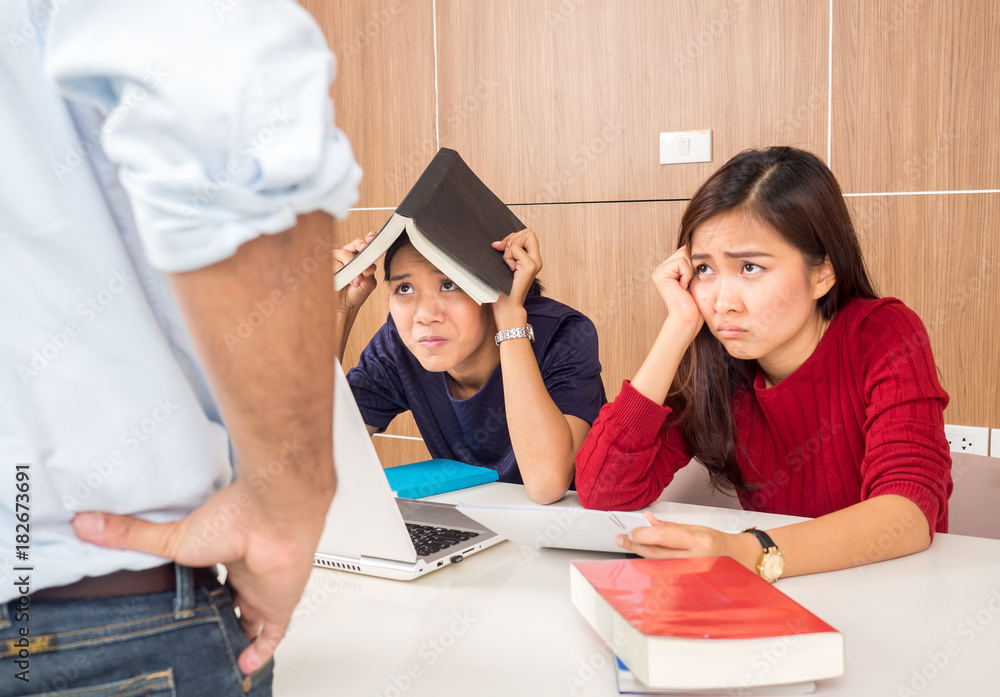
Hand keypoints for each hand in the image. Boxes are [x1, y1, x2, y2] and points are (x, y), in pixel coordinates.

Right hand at [72, 480, 327, 674]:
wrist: (275, 517)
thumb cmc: (232, 517)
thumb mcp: (170, 537)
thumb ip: (129, 534)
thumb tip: (85, 522)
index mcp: (221, 550)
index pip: (209, 575)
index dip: (196, 589)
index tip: (178, 602)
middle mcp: (244, 569)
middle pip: (230, 599)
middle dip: (214, 615)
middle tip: (193, 633)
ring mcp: (263, 587)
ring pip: (250, 618)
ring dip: (235, 634)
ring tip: (213, 652)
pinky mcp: (279, 604)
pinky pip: (272, 634)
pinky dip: (259, 651)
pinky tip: (243, 666)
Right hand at [333, 231, 378, 313]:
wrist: (343, 307)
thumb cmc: (356, 293)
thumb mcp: (368, 285)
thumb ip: (369, 275)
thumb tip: (370, 267)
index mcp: (361, 256)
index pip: (366, 242)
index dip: (370, 238)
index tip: (373, 240)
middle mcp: (349, 254)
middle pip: (355, 243)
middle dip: (361, 245)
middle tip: (365, 250)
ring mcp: (336, 259)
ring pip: (344, 253)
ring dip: (352, 265)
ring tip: (357, 281)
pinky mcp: (326, 265)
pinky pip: (332, 263)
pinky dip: (340, 270)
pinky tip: (345, 280)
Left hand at [491, 228, 541, 328]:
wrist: (507, 307)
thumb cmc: (504, 289)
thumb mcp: (505, 266)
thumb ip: (506, 252)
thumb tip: (497, 243)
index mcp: (532, 258)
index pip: (528, 234)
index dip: (515, 236)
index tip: (504, 249)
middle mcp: (537, 259)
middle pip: (528, 232)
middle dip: (512, 239)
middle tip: (505, 255)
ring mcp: (534, 263)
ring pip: (523, 237)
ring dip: (509, 248)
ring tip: (508, 264)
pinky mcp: (529, 266)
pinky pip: (515, 248)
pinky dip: (507, 256)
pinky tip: (509, 269)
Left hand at [615, 512, 752, 567]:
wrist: (740, 561)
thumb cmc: (720, 545)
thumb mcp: (696, 529)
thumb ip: (670, 528)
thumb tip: (648, 521)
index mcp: (699, 542)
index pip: (663, 537)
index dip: (642, 535)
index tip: (632, 532)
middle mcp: (696, 561)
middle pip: (656, 555)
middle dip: (636, 546)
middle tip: (624, 540)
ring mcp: (693, 578)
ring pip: (657, 568)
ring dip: (643, 559)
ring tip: (635, 548)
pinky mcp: (689, 588)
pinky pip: (665, 580)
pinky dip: (654, 571)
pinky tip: (647, 565)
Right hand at [651, 247, 704, 336]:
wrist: (688, 318)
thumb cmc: (695, 302)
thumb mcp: (695, 277)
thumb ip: (692, 262)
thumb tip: (700, 245)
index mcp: (669, 269)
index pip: (686, 251)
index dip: (695, 262)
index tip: (694, 279)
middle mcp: (662, 268)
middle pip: (684, 251)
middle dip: (693, 265)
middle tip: (690, 283)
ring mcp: (659, 271)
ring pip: (683, 256)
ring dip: (690, 271)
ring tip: (686, 285)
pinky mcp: (660, 274)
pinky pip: (681, 262)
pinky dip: (687, 274)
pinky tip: (683, 287)